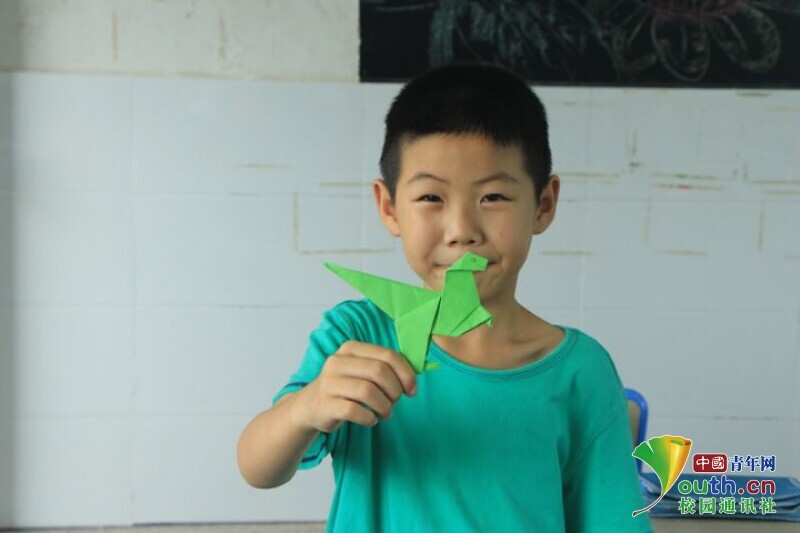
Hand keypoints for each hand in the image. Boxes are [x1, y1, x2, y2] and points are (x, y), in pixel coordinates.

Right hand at [292, 340, 417, 432]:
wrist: (311, 406)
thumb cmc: (345, 388)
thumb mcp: (361, 370)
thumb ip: (384, 368)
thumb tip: (413, 379)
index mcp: (351, 348)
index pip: (387, 355)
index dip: (405, 373)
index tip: (412, 390)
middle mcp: (337, 362)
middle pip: (379, 372)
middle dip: (394, 390)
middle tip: (395, 402)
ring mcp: (329, 383)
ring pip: (368, 392)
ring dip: (384, 406)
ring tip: (385, 413)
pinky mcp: (325, 404)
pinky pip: (355, 411)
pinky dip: (369, 418)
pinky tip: (371, 420)